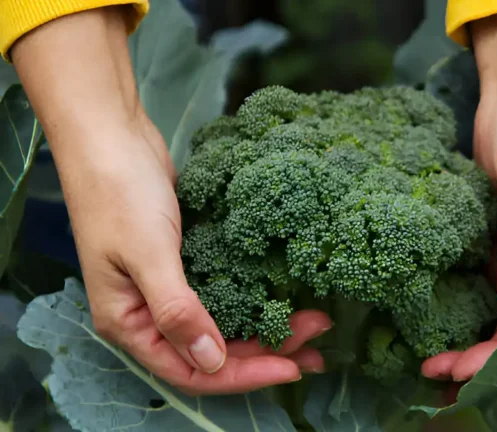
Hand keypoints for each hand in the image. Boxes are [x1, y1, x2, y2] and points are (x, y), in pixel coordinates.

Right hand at [11, 6, 330, 394]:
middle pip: (214, 351)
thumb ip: (177, 310)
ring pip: (224, 323)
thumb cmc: (119, 193)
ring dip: (265, 326)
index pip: (192, 371)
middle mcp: (149, 314)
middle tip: (315, 345)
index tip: (292, 368)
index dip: (244, 375)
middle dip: (265, 352)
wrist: (112, 135)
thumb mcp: (149, 255)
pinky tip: (285, 296)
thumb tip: (212, 362)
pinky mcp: (187, 261)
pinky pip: (226, 292)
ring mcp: (168, 287)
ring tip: (312, 324)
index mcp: (130, 323)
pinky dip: (255, 297)